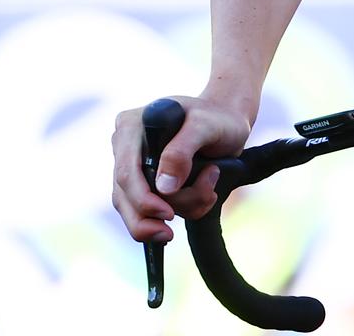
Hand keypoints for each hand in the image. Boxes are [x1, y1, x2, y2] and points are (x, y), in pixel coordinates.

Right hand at [109, 93, 249, 242]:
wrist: (229, 123)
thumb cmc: (218, 119)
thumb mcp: (205, 125)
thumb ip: (182, 151)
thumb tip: (164, 187)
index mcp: (131, 127)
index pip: (126, 173)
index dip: (142, 199)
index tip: (167, 214)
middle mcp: (126, 148)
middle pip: (124, 197)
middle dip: (151, 218)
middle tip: (170, 234)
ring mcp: (135, 168)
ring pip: (138, 209)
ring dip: (179, 209)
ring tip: (210, 189)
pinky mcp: (147, 184)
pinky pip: (152, 211)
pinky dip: (182, 210)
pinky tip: (204, 196)